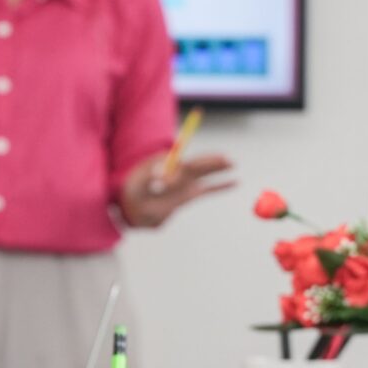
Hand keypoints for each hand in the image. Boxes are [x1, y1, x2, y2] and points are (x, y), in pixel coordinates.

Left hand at [119, 151, 236, 227]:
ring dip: (218, 169)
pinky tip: (235, 183)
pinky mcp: (189, 196)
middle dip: (211, 161)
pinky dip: (221, 186)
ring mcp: (184, 184)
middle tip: (225, 158)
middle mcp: (177, 173)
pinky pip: (208, 189)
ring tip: (232, 163)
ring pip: (205, 173)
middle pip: (197, 164)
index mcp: (165, 167)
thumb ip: (147, 179)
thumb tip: (161, 175)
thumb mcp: (136, 186)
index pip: (180, 163)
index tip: (170, 180)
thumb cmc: (132, 195)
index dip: (184, 168)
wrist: (133, 208)